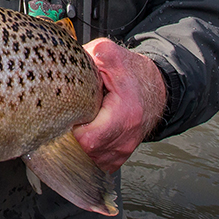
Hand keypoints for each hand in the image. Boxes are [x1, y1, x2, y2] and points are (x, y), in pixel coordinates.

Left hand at [72, 38, 166, 172]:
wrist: (155, 88)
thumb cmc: (131, 73)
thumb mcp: (109, 55)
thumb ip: (88, 57)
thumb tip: (64, 60)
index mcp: (124, 114)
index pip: (88, 139)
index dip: (69, 129)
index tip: (63, 116)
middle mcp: (126, 137)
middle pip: (86, 153)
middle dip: (69, 139)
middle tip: (63, 120)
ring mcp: (123, 150)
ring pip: (90, 161)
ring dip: (76, 147)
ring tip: (72, 126)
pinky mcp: (120, 156)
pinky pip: (97, 164)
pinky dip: (85, 154)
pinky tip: (81, 136)